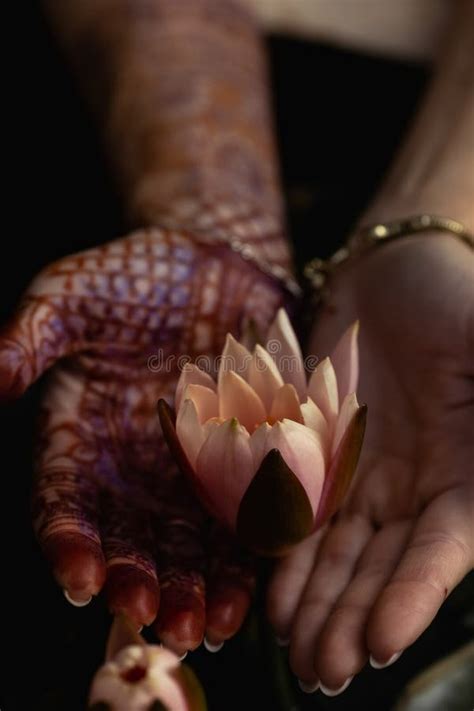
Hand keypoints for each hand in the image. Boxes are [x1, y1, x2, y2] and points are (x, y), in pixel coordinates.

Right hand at [1, 222, 283, 654]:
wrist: (214, 262)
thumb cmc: (133, 277)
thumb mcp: (70, 294)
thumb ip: (29, 336)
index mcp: (80, 437)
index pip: (65, 502)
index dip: (70, 542)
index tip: (81, 577)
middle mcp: (131, 468)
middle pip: (129, 540)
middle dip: (138, 582)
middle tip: (148, 617)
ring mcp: (189, 471)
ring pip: (185, 548)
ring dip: (191, 591)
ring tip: (202, 628)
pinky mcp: (243, 464)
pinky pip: (241, 524)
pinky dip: (242, 565)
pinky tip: (246, 600)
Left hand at [268, 234, 473, 691]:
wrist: (393, 275)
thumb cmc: (453, 302)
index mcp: (469, 474)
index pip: (444, 548)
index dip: (416, 593)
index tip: (384, 640)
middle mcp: (420, 489)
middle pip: (387, 567)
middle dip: (356, 618)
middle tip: (325, 668)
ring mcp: (369, 479)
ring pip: (343, 555)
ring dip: (321, 606)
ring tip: (300, 653)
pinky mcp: (324, 460)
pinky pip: (306, 517)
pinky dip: (290, 559)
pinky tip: (275, 602)